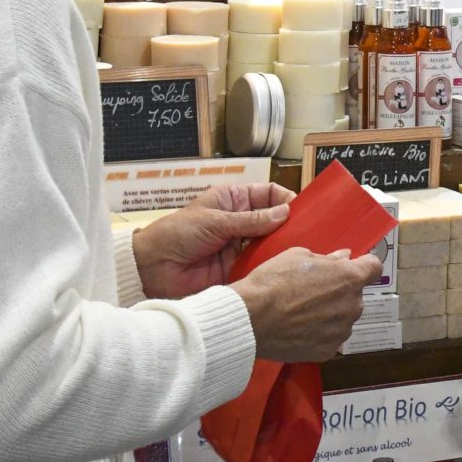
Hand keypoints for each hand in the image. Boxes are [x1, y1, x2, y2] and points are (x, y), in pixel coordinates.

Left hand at [133, 183, 292, 299]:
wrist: (153, 267)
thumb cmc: (178, 233)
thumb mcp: (215, 220)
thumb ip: (251, 219)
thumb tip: (285, 212)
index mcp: (233, 200)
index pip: (268, 194)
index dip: (284, 199)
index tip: (301, 209)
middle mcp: (241, 221)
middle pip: (274, 219)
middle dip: (289, 224)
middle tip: (308, 232)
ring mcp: (241, 245)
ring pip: (271, 242)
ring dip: (282, 246)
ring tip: (300, 250)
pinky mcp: (239, 268)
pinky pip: (261, 264)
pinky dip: (272, 265)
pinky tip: (284, 267)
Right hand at [231, 248, 380, 364]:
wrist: (251, 318)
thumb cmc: (273, 281)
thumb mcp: (298, 256)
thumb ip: (328, 258)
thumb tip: (344, 257)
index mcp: (350, 278)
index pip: (374, 267)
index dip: (364, 265)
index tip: (353, 267)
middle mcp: (353, 305)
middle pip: (355, 296)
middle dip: (340, 292)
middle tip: (313, 292)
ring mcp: (342, 331)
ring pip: (343, 318)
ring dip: (331, 314)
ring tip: (302, 313)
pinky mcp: (328, 351)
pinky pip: (330, 339)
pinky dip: (319, 334)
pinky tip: (299, 330)